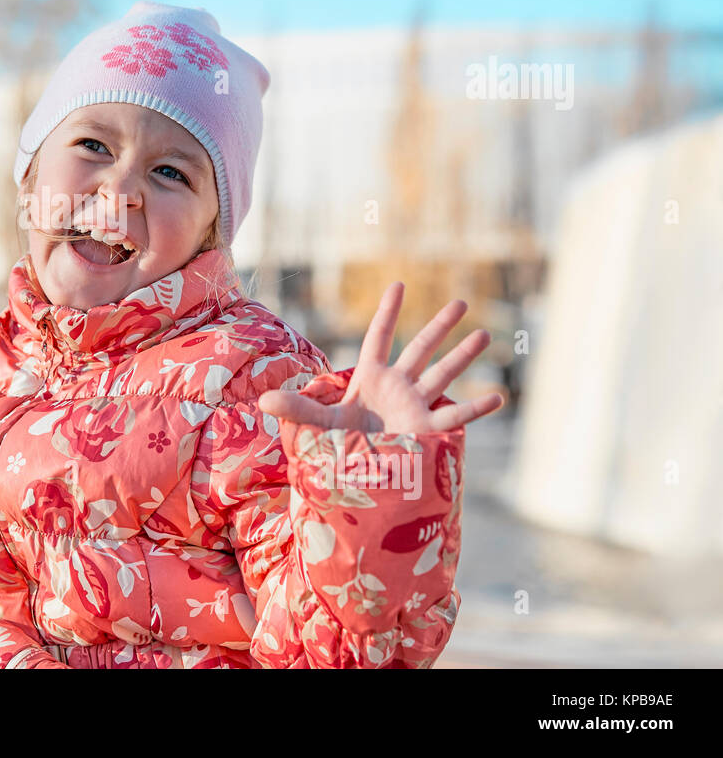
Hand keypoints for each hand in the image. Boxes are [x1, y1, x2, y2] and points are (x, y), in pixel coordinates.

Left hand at [258, 282, 504, 434]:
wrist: (355, 476)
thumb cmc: (338, 445)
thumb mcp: (317, 423)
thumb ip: (296, 408)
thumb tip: (262, 401)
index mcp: (370, 378)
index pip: (379, 338)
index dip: (387, 312)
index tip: (398, 284)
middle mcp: (397, 386)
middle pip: (420, 350)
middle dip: (439, 327)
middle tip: (460, 303)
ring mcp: (414, 406)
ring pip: (442, 375)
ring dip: (462, 356)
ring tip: (485, 336)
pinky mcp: (425, 429)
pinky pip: (453, 418)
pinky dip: (475, 409)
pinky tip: (497, 398)